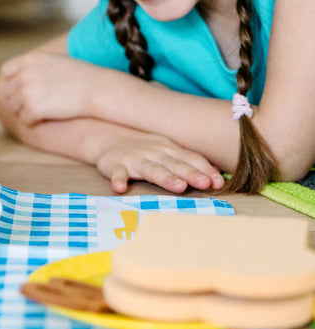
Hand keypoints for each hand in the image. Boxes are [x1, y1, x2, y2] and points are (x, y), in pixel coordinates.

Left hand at [0, 51, 90, 127]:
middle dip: (19, 99)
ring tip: (45, 110)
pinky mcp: (32, 108)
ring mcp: (26, 91)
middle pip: (8, 92)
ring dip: (26, 111)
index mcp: (28, 59)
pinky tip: (48, 117)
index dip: (13, 81)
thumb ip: (34, 66)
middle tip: (37, 104)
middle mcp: (24, 74)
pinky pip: (25, 119)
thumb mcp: (53, 61)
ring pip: (14, 107)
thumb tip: (21, 76)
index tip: (23, 89)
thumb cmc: (79, 75)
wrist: (95, 88)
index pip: (6, 71)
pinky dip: (34, 121)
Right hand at [96, 134, 225, 193]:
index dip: (205, 169)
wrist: (109, 140)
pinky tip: (120, 188)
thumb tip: (218, 171)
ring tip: (179, 187)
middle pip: (175, 164)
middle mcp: (154, 153)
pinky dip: (118, 180)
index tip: (219, 182)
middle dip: (191, 174)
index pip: (190, 158)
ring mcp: (134, 159)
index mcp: (169, 150)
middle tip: (205, 184)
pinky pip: (117, 174)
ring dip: (165, 177)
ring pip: (152, 169)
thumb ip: (189, 161)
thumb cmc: (145, 150)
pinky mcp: (115, 166)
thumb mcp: (168, 151)